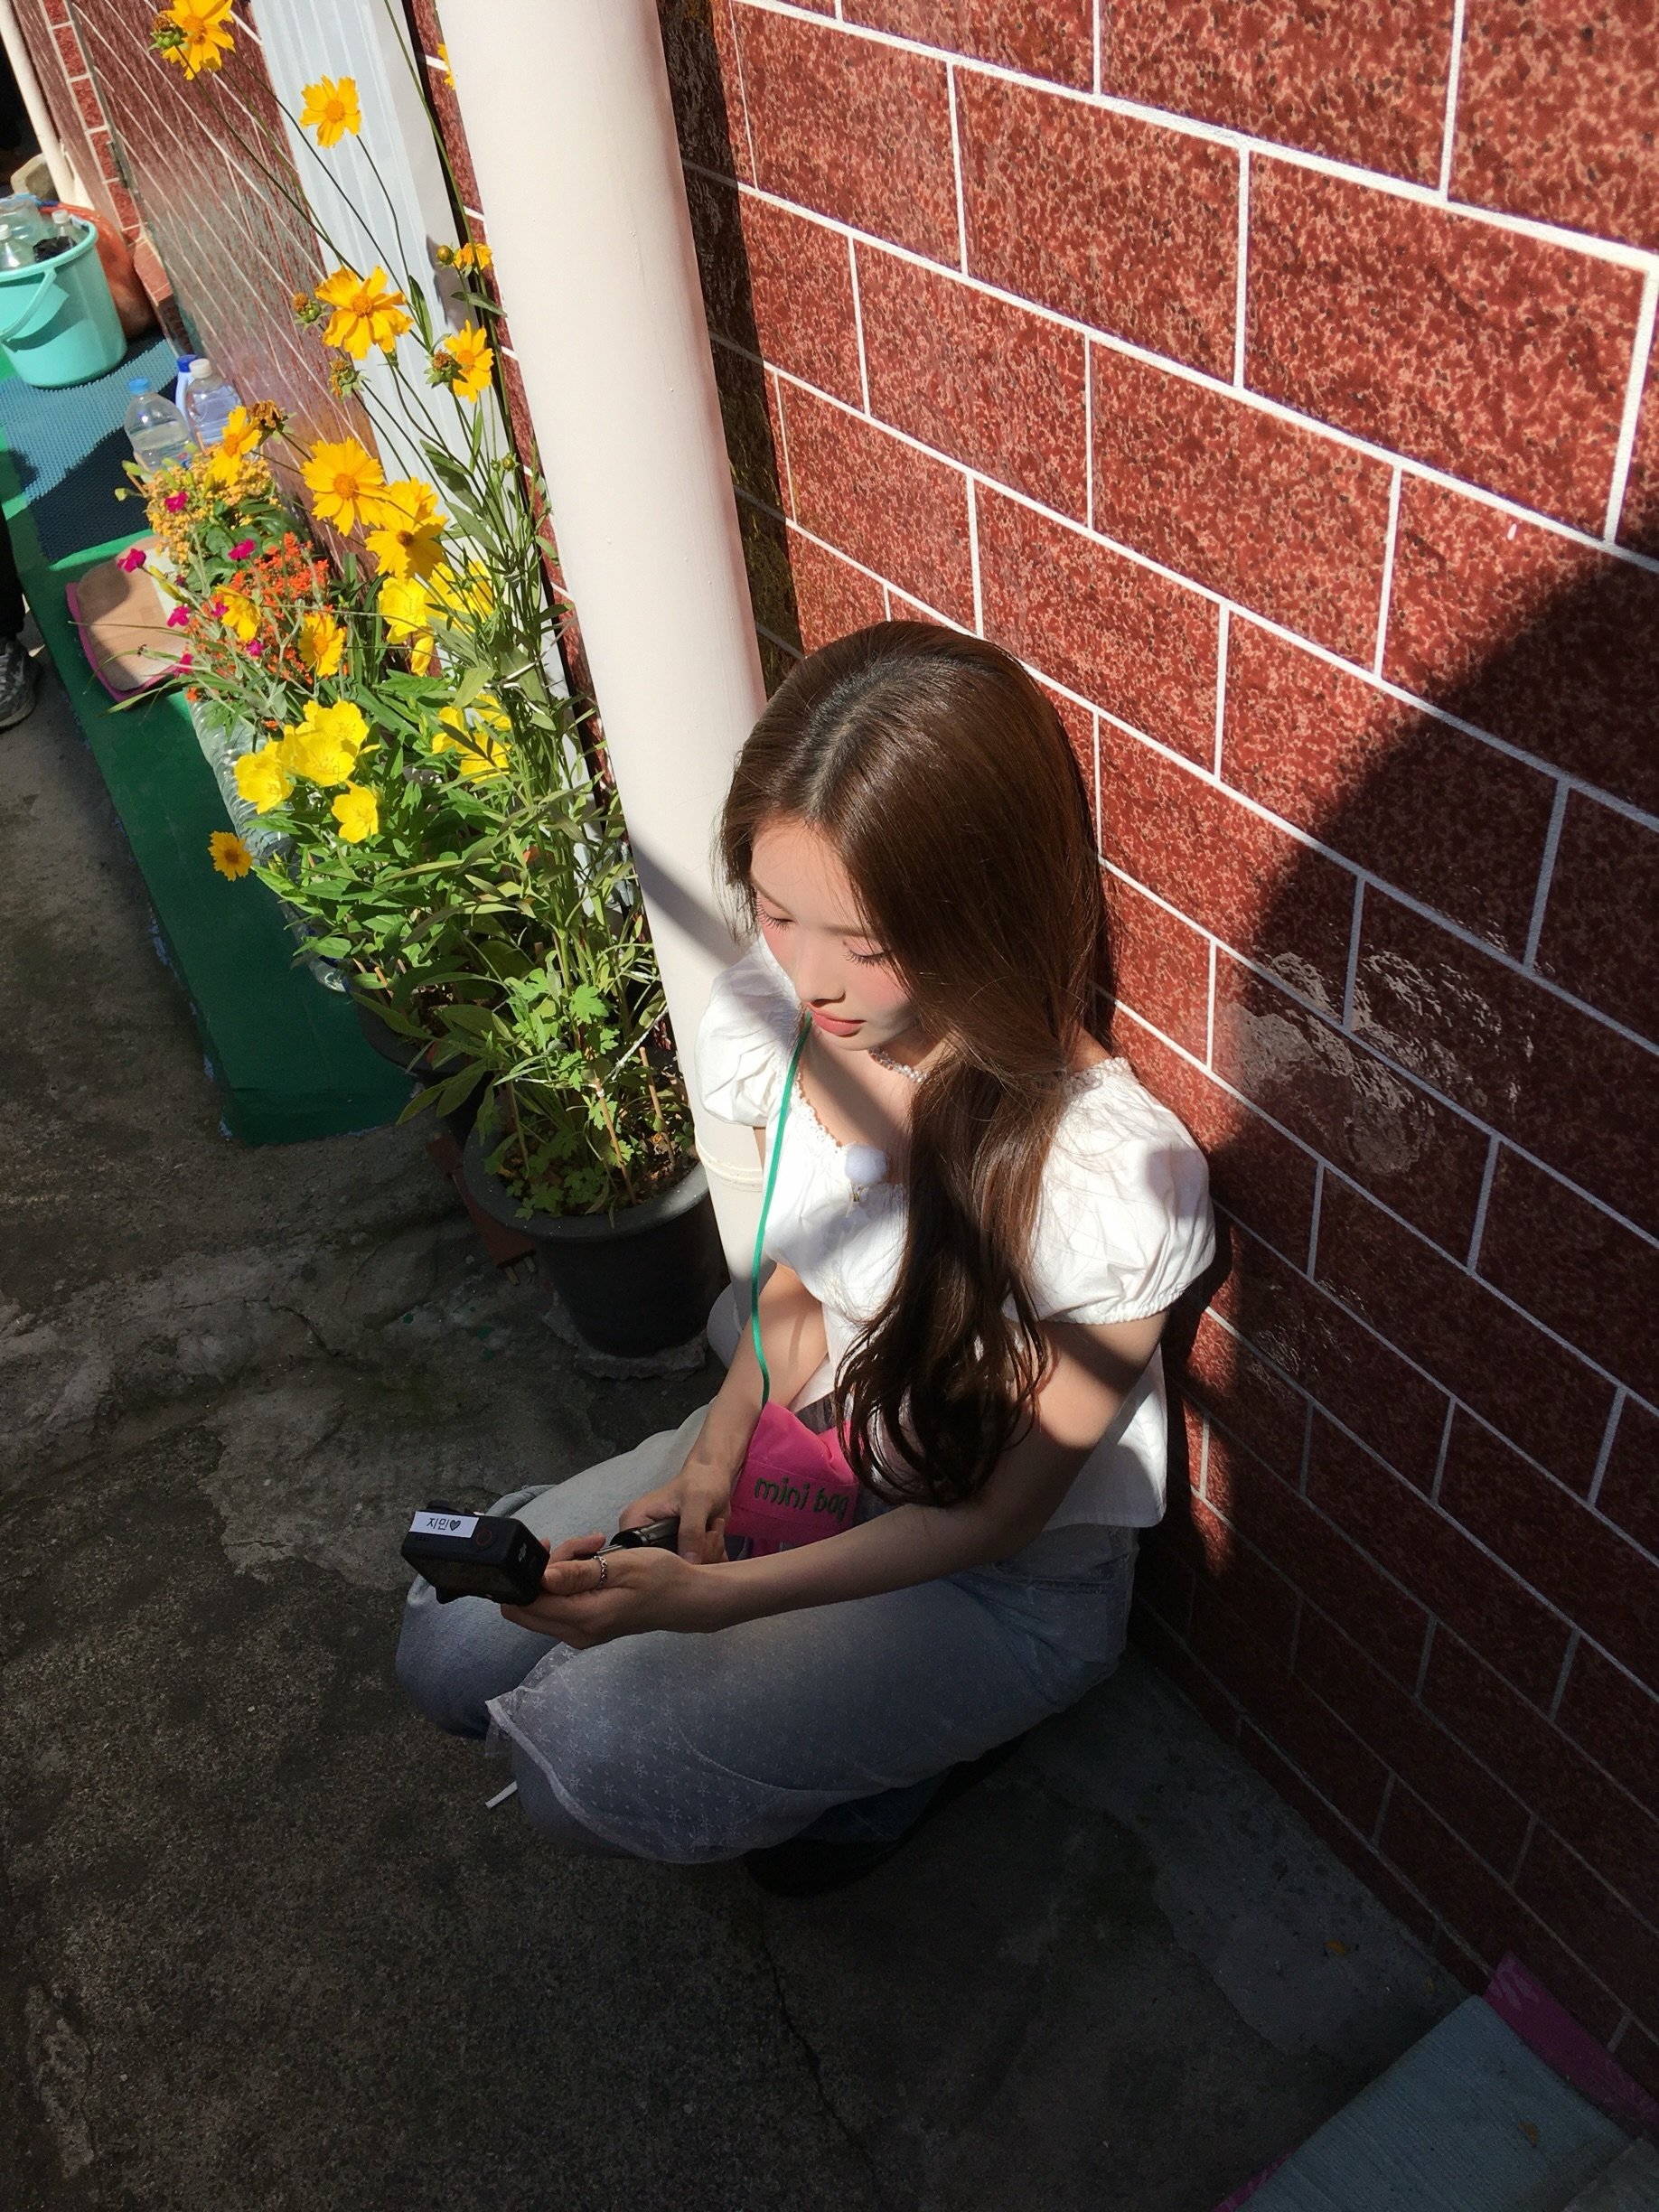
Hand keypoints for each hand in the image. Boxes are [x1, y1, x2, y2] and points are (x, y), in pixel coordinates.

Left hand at [500, 1532, 708, 1646]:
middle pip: (530, 1604)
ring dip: (560, 1570)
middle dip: (544, 1570)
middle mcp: (576, 1633)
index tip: (549, 1547)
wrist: (688, 1599)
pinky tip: (592, 1561)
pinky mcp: (586, 1627)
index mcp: (583, 1618)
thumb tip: (540, 1577)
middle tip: (579, 1546)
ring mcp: (580, 1633)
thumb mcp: (622, 1566)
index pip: (526, 1604)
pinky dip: (569, 1580)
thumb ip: (579, 1574)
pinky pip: (561, 1604)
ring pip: (545, 1601)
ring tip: (592, 1547)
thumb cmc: (661, 1578)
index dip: (527, 1574)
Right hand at [617, 1449, 740, 1563]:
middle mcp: (643, 1538)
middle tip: (710, 1535)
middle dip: (692, 1559)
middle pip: (661, 1568)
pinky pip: (693, 1568)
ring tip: (713, 1530)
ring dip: (706, 1555)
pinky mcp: (679, 1552)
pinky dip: (710, 1558)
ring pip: (681, 1570)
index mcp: (634, 1522)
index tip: (691, 1552)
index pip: (638, 1558)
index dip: (664, 1563)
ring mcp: (662, 1547)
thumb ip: (691, 1531)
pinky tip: (715, 1538)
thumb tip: (689, 1564)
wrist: (715, 1478)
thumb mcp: (696, 1501)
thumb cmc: (701, 1481)